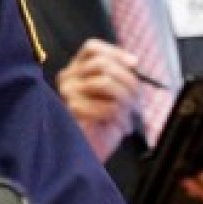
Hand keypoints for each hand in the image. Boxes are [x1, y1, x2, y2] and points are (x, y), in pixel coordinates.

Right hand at [54, 39, 140, 159]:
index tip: (135, 64)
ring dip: (125, 100)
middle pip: (103, 63)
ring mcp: (68, 93)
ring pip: (106, 81)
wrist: (90, 155)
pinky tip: (118, 126)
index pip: (92, 48)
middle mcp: (68, 78)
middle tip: (134, 102)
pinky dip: (119, 117)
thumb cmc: (102, 126)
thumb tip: (133, 62)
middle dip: (127, 81)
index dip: (115, 53)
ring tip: (126, 115)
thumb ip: (118, 77)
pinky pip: (107, 106)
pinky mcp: (72, 109)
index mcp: (76, 71)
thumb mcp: (113, 95)